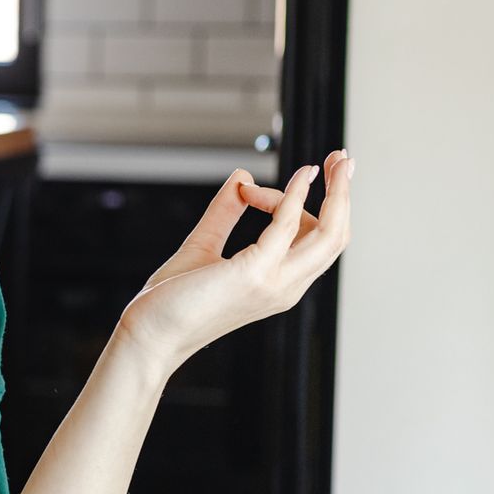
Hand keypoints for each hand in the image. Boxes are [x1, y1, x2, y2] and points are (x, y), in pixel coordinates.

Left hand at [115, 149, 354, 372]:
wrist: (149, 335)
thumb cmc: (170, 302)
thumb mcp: (202, 247)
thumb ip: (224, 214)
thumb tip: (241, 177)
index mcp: (279, 284)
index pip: (312, 240)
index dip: (290, 203)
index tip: (247, 189)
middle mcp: (285, 287)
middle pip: (335, 236)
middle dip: (344, 194)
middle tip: (343, 158)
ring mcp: (274, 283)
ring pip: (329, 233)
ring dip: (338, 192)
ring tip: (338, 160)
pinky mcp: (254, 274)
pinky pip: (287, 227)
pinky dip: (297, 196)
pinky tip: (302, 175)